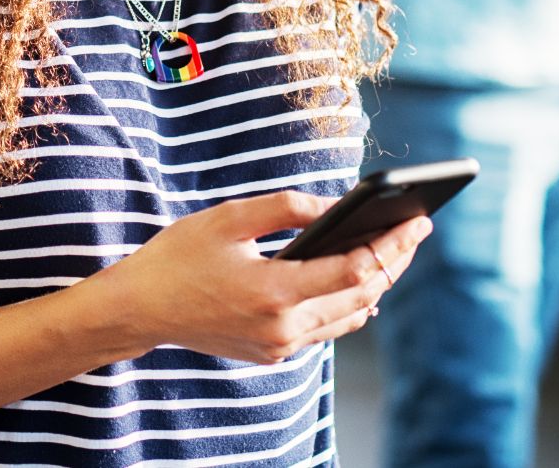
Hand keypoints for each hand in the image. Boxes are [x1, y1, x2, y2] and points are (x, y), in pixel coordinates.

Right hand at [87, 190, 428, 363]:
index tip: (417, 221)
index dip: (391, 245)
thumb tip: (336, 205)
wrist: (140, 309)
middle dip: (394, 261)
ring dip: (376, 284)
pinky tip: (360, 283)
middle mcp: (284, 328)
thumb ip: (287, 208)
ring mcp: (280, 346)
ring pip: (349, 317)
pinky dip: (349, 304)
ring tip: (396, 250)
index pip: (354, 271)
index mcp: (275, 291)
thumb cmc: (179, 256)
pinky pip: (326, 329)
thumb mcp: (229, 218)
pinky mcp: (273, 353)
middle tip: (417, 229)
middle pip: (362, 296)